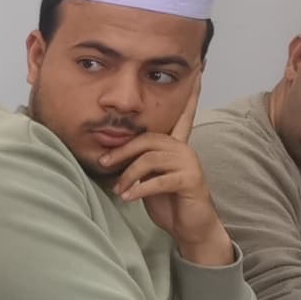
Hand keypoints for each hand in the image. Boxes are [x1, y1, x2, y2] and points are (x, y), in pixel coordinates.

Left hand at [105, 77, 231, 265]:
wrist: (189, 226)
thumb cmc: (165, 200)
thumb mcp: (146, 177)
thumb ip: (136, 162)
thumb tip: (107, 156)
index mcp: (176, 144)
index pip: (182, 116)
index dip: (190, 96)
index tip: (198, 73)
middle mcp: (184, 149)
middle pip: (147, 140)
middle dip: (121, 152)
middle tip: (103, 163)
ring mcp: (190, 163)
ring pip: (149, 160)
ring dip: (128, 175)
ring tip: (118, 190)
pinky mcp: (191, 180)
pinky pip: (158, 180)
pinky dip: (139, 189)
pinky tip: (128, 198)